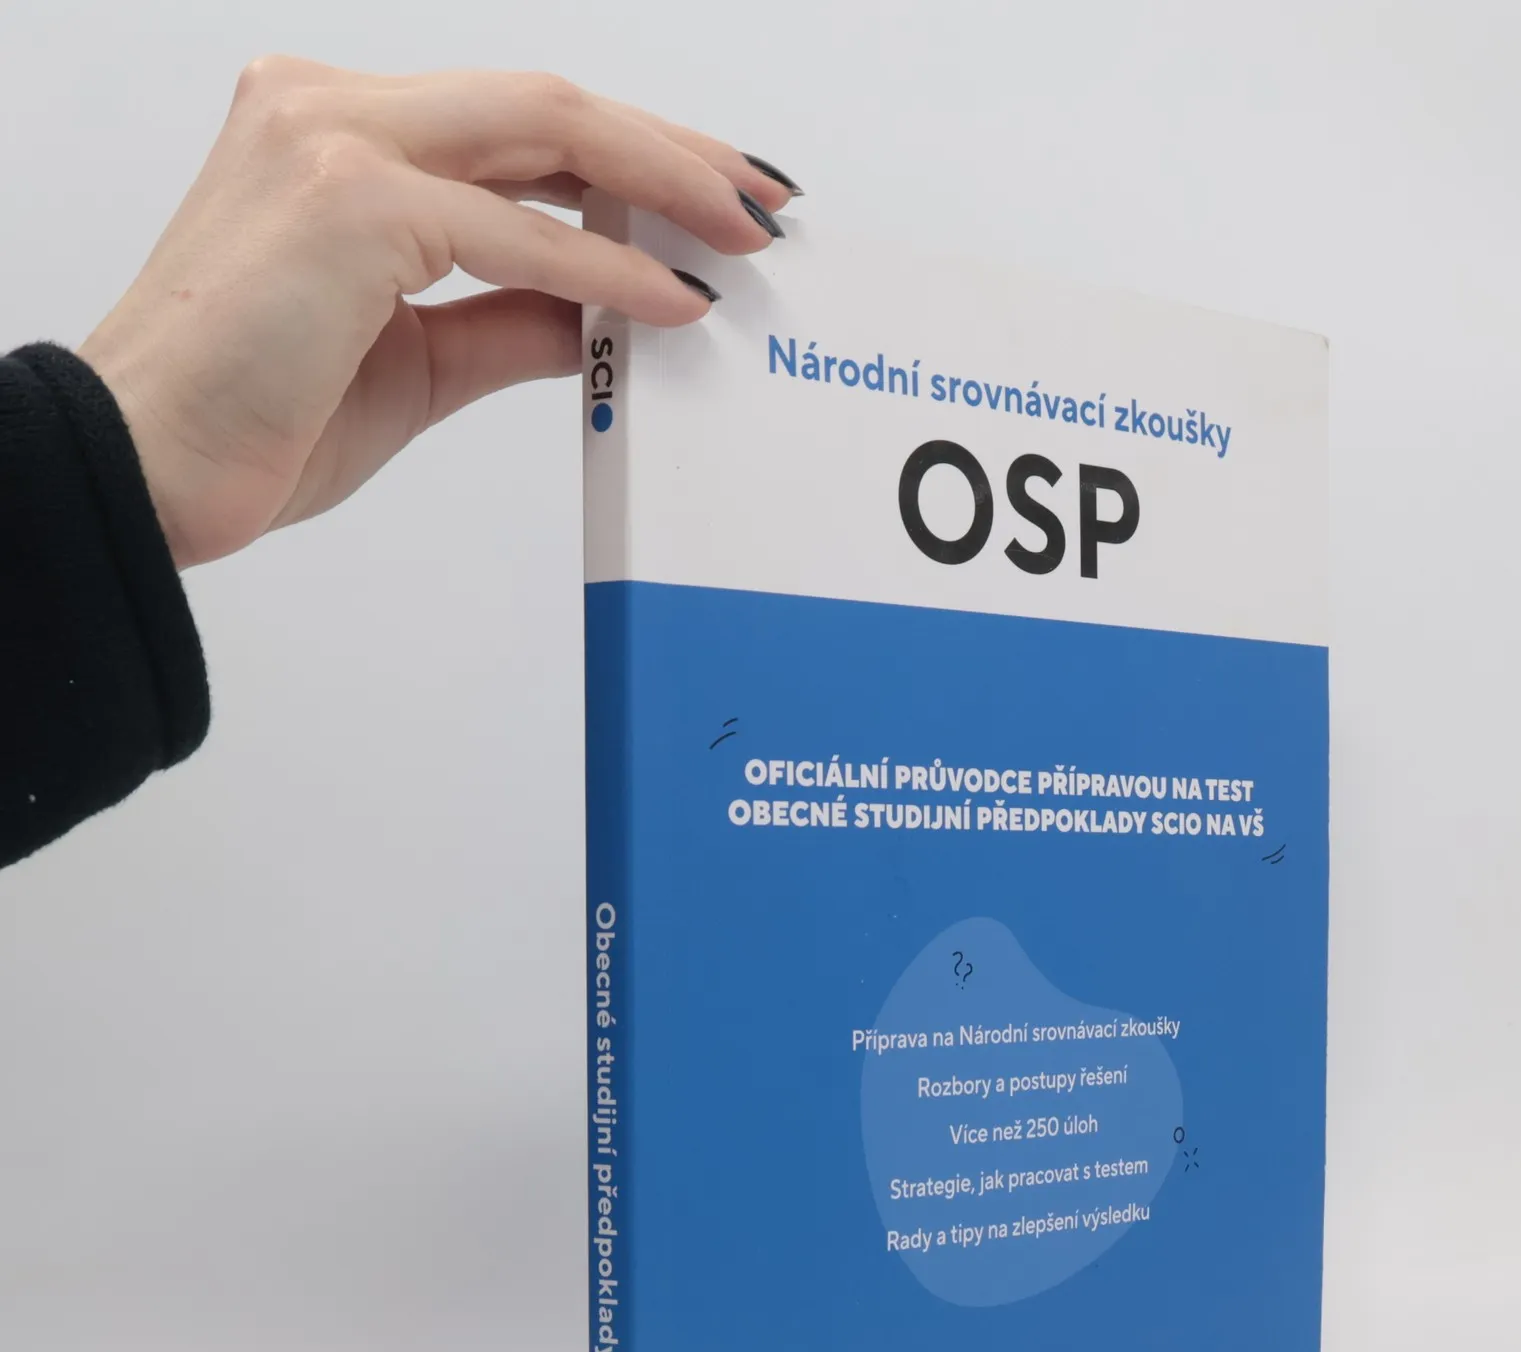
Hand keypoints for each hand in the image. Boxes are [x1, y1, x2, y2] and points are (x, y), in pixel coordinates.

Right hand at [79, 57, 797, 568]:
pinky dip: (608, 266)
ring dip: (663, 182)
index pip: (515, 124)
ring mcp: (332, 139)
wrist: (147, 470)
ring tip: (746, 236)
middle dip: (671, 148)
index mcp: (334, 133)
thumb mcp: (417, 362)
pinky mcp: (346, 201)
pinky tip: (676, 297)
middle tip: (765, 200)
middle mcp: (329, 109)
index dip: (625, 154)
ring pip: (544, 129)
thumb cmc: (252, 420)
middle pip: (545, 103)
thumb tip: (602, 311)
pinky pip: (518, 233)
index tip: (713, 196)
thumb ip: (508, 318)